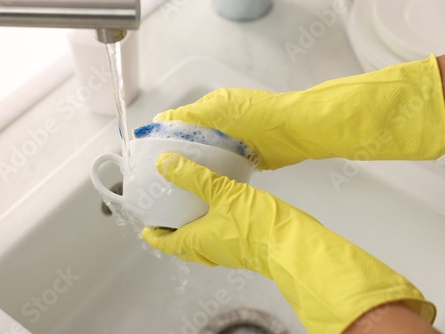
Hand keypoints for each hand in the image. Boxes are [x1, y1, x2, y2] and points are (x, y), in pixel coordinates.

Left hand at [142, 153, 435, 333]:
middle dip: (169, 227)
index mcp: (195, 242)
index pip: (162, 242)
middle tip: (165, 206)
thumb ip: (193, 176)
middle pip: (179, 243)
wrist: (293, 243)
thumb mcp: (221, 191)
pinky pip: (216, 235)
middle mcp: (207, 250)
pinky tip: (217, 201)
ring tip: (188, 201)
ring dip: (189, 225)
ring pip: (199, 240)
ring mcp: (225, 250)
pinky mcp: (242, 245)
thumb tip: (165, 163)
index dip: (151, 232)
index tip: (145, 219)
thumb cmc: (254, 222)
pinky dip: (209, 221)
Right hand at [154, 55, 444, 169]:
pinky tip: (201, 185)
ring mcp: (233, 140)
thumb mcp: (220, 111)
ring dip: (194, 165)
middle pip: (191, 140)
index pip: (179, 120)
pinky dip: (211, 172)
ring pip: (206, 154)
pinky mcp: (244, 156)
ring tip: (176, 184)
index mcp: (212, 108)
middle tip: (160, 175)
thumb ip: (190, 116)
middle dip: (177, 154)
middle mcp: (220, 123)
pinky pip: (221, 165)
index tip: (148, 154)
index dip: (163, 136)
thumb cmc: (257, 117)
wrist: (296, 131)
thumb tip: (160, 120)